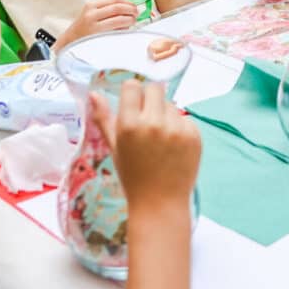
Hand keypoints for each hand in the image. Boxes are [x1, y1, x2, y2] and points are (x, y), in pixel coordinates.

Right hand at [62, 0, 141, 48]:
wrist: (70, 42)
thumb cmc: (84, 28)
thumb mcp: (92, 14)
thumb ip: (107, 10)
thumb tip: (129, 8)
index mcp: (91, 6)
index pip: (115, 0)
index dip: (128, 2)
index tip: (134, 6)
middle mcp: (91, 14)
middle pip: (118, 8)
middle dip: (131, 10)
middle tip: (137, 14)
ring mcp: (94, 26)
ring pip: (118, 19)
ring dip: (130, 20)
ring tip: (133, 21)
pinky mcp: (97, 37)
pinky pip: (116, 31)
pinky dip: (124, 29)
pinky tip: (125, 30)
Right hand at [91, 79, 199, 215]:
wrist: (160, 203)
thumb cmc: (133, 176)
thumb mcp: (114, 148)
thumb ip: (104, 119)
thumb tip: (94, 94)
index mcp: (130, 125)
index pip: (133, 86)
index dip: (132, 94)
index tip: (132, 105)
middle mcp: (154, 123)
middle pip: (154, 89)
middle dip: (149, 99)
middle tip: (146, 119)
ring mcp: (177, 129)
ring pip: (170, 104)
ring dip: (164, 115)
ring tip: (159, 139)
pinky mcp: (194, 136)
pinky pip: (185, 118)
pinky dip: (179, 127)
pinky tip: (172, 147)